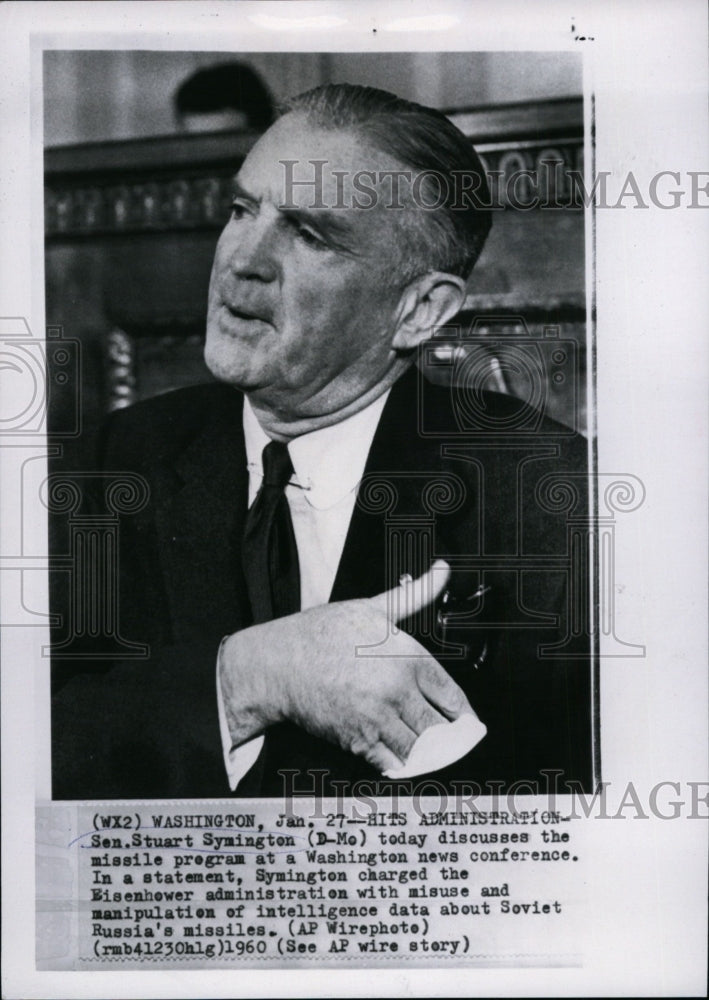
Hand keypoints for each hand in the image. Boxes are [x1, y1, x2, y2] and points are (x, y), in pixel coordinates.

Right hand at [219, 560, 472, 772]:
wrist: (279, 663)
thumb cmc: (323, 632)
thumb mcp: (373, 608)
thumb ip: (415, 595)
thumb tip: (442, 570)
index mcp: (408, 659)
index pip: (453, 697)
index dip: (462, 713)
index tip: (464, 720)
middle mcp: (398, 691)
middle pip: (441, 728)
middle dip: (446, 735)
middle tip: (448, 738)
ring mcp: (378, 719)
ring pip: (420, 749)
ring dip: (425, 751)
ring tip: (426, 748)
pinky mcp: (358, 741)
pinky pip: (393, 763)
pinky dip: (400, 764)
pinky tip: (398, 755)